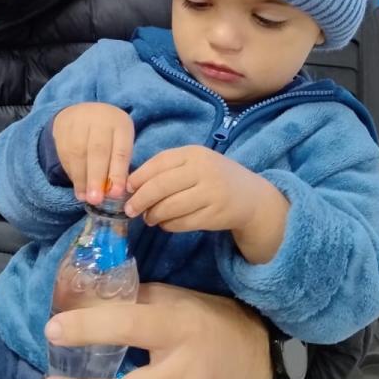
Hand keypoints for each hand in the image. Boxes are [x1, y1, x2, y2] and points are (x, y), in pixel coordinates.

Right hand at [52, 102, 133, 203]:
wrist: (85, 114)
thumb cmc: (109, 136)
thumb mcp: (119, 144)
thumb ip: (118, 165)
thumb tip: (114, 193)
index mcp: (120, 124)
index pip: (120, 150)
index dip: (118, 173)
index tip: (116, 194)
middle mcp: (101, 119)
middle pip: (98, 150)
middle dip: (96, 178)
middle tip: (96, 199)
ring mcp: (79, 121)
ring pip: (78, 152)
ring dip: (81, 178)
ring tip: (85, 197)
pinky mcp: (63, 127)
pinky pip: (65, 152)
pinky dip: (71, 172)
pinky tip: (77, 186)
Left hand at [125, 145, 255, 231]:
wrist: (252, 197)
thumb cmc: (215, 177)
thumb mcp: (195, 164)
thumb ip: (168, 169)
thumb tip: (131, 185)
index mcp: (194, 153)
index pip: (159, 163)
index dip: (138, 177)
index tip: (126, 188)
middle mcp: (203, 170)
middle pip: (161, 186)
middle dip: (140, 200)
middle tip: (130, 210)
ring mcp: (211, 193)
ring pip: (170, 207)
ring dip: (153, 215)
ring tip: (149, 218)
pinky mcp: (215, 215)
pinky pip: (183, 222)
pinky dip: (169, 225)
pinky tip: (166, 224)